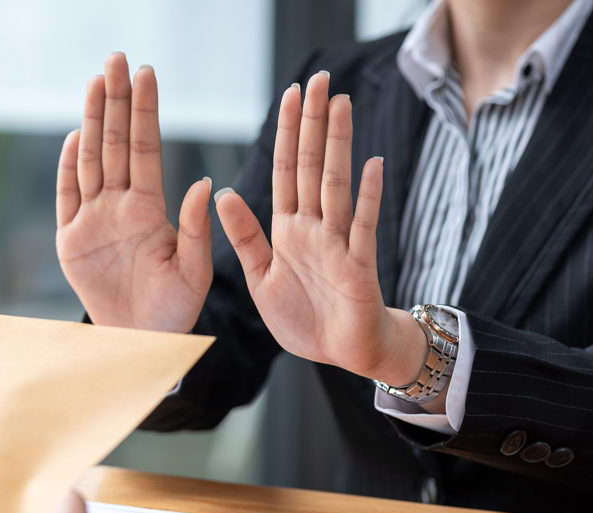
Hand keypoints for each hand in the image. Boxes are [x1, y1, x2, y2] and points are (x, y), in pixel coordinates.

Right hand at [56, 53, 212, 332]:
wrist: (141, 340)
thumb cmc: (174, 308)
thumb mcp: (194, 271)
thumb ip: (196, 229)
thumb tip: (206, 184)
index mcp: (151, 208)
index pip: (147, 148)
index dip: (145, 111)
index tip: (145, 74)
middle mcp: (121, 205)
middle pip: (116, 143)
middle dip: (116, 101)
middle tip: (115, 59)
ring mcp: (93, 219)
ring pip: (91, 160)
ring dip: (93, 121)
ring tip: (96, 82)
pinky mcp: (70, 239)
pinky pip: (67, 196)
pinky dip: (68, 167)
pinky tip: (75, 135)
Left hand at [214, 72, 427, 387]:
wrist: (341, 354)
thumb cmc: (304, 318)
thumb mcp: (261, 278)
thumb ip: (245, 237)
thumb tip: (221, 191)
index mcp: (287, 230)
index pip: (286, 170)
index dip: (287, 133)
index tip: (290, 94)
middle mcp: (314, 229)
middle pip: (312, 166)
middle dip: (313, 123)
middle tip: (320, 79)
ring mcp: (339, 244)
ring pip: (335, 185)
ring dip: (337, 145)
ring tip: (340, 105)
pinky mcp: (359, 267)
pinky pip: (363, 227)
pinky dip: (367, 197)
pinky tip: (371, 164)